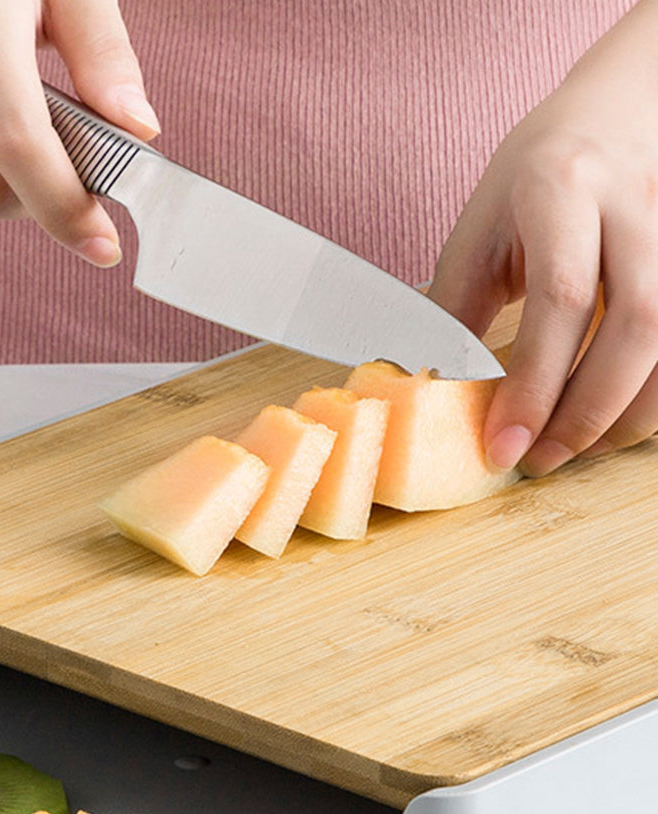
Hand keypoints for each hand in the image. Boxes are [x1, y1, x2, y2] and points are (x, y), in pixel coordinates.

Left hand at [428, 0, 657, 475]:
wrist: (621, 107)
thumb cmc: (537, 179)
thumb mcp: (481, 231)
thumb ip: (455, 310)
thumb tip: (427, 395)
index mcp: (563, 188)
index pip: (560, 298)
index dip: (533, 383)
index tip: (503, 446)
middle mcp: (637, 200)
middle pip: (636, 322)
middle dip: (587, 409)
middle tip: (541, 459)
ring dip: (629, 411)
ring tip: (577, 448)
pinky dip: (657, 391)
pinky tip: (621, 419)